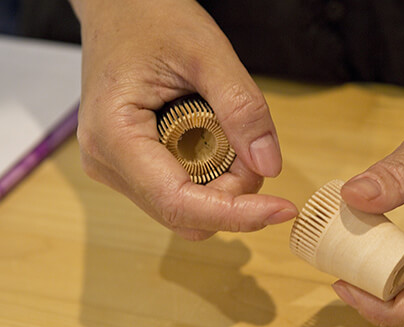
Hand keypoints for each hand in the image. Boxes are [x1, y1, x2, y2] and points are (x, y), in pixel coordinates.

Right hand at [71, 0, 296, 239]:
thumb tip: (268, 166)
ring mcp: (117, 169)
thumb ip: (242, 108)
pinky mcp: (133, 168)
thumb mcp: (207, 53)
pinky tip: (216, 139)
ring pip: (186, 209)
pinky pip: (181, 193)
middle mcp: (108, 164)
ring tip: (231, 132)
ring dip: (224, 185)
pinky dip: (212, 177)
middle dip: (234, 195)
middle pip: (185, 214)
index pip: (178, 203)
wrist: (120, 9)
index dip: (236, 215)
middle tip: (253, 145)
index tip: (282, 209)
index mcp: (114, 136)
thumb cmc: (150, 19)